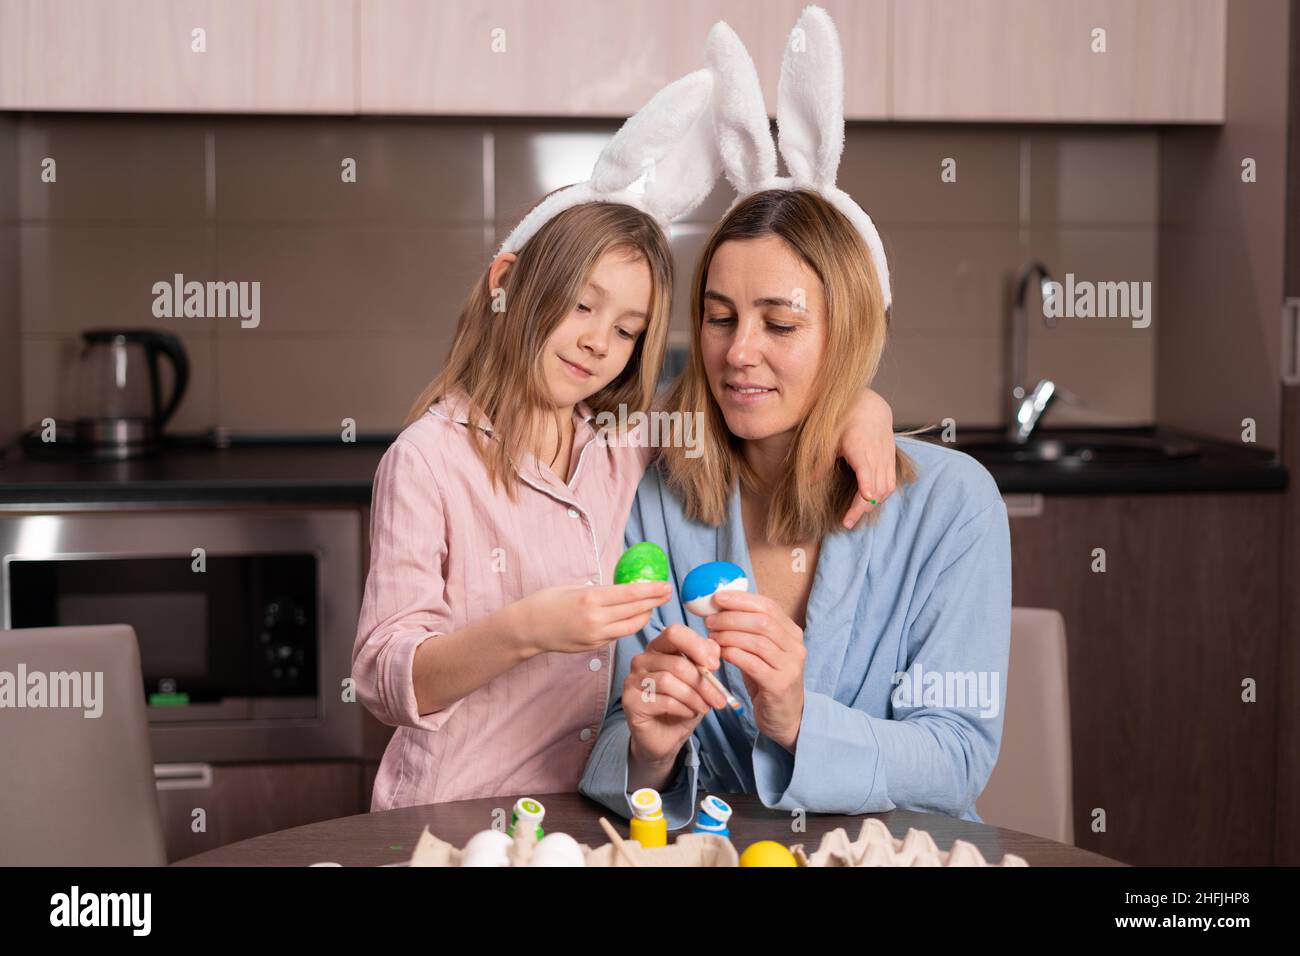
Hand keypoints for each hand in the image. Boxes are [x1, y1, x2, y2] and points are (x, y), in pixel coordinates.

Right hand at [513, 580, 670, 655]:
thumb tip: (622, 586)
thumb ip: (598, 590)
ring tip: (653, 605)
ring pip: (630, 627)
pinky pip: (617, 634)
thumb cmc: (546, 602)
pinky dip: (628, 625)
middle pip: (635, 610)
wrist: (527, 629)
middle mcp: (596, 619)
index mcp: (591, 598)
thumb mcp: (573, 588)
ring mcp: (595, 636)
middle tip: (668, 592)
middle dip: (655, 601)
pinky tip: (633, 616)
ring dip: (645, 615)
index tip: (665, 584)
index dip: (651, 590)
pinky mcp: (593, 647)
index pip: (630, 594)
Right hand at [623, 624, 729, 765]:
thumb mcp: (700, 681)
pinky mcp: (630, 701)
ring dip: (694, 697)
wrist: (665, 737)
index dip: (697, 646)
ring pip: (669, 682)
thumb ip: (705, 661)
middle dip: (703, 682)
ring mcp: (633, 680)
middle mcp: (642, 660)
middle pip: (677, 662)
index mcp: (659, 648)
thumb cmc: (682, 705)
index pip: (675, 633)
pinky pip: (663, 701)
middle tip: (718, 698)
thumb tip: (714, 648)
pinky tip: (689, 713)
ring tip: (704, 707)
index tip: (715, 666)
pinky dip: (683, 708)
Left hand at [705, 589, 805, 750]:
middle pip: (762, 621)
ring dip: (729, 636)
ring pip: (757, 641)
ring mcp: (791, 666)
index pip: (768, 606)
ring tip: (711, 638)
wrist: (785, 718)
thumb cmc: (767, 680)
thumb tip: (719, 608)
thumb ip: (748, 631)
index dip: (741, 599)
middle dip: (731, 618)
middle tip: (710, 621)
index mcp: (792, 633)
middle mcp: (796, 646)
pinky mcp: (780, 684)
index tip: (718, 598)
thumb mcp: (761, 652)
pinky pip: (752, 663)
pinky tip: (720, 654)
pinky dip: (733, 655)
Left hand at [833, 387, 897, 527]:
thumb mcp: (828, 438)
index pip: (867, 474)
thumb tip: (807, 482)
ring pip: (886, 488)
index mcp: (861, 448)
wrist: (870, 406)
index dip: (865, 492)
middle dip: (862, 508)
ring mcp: (886, 458)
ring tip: (855, 515)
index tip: (859, 505)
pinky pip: (890, 483)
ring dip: (873, 504)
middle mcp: (877, 455)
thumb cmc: (845, 419)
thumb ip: (820, 461)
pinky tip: (867, 502)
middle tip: (847, 523)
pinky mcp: (891, 460)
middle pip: (877, 488)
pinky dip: (880, 496)